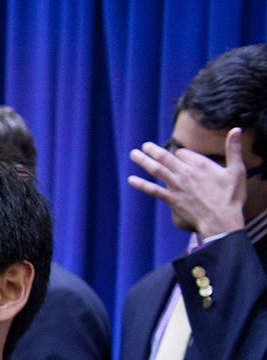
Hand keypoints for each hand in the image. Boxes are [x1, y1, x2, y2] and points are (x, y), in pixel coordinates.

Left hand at [129, 127, 249, 238]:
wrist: (221, 220)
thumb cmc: (231, 197)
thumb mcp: (237, 170)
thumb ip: (234, 149)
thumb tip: (237, 129)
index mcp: (201, 164)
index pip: (183, 153)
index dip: (181, 154)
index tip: (181, 157)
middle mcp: (186, 173)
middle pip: (166, 157)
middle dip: (154, 150)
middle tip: (144, 145)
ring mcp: (177, 186)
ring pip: (157, 170)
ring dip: (144, 161)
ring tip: (133, 154)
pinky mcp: (172, 199)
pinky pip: (153, 190)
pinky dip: (142, 184)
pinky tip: (131, 180)